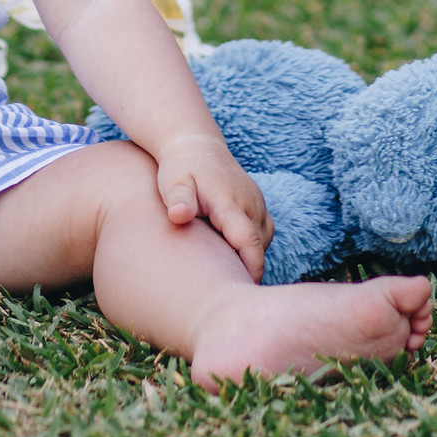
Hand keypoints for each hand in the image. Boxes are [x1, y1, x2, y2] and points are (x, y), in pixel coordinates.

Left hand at [155, 131, 271, 281]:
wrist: (194, 144)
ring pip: (264, 241)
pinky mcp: (258, 205)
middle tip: (225, 292)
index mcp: (231, 201)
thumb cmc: (179, 168)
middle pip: (259, 247)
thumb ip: (178, 200)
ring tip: (224, 271)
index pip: (249, 243)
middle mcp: (251, 202)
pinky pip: (263, 233)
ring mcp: (257, 202)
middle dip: (248, 269)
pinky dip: (252, 246)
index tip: (237, 292)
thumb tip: (180, 216)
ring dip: (250, 256)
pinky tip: (229, 252)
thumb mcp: (173, 182)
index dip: (249, 270)